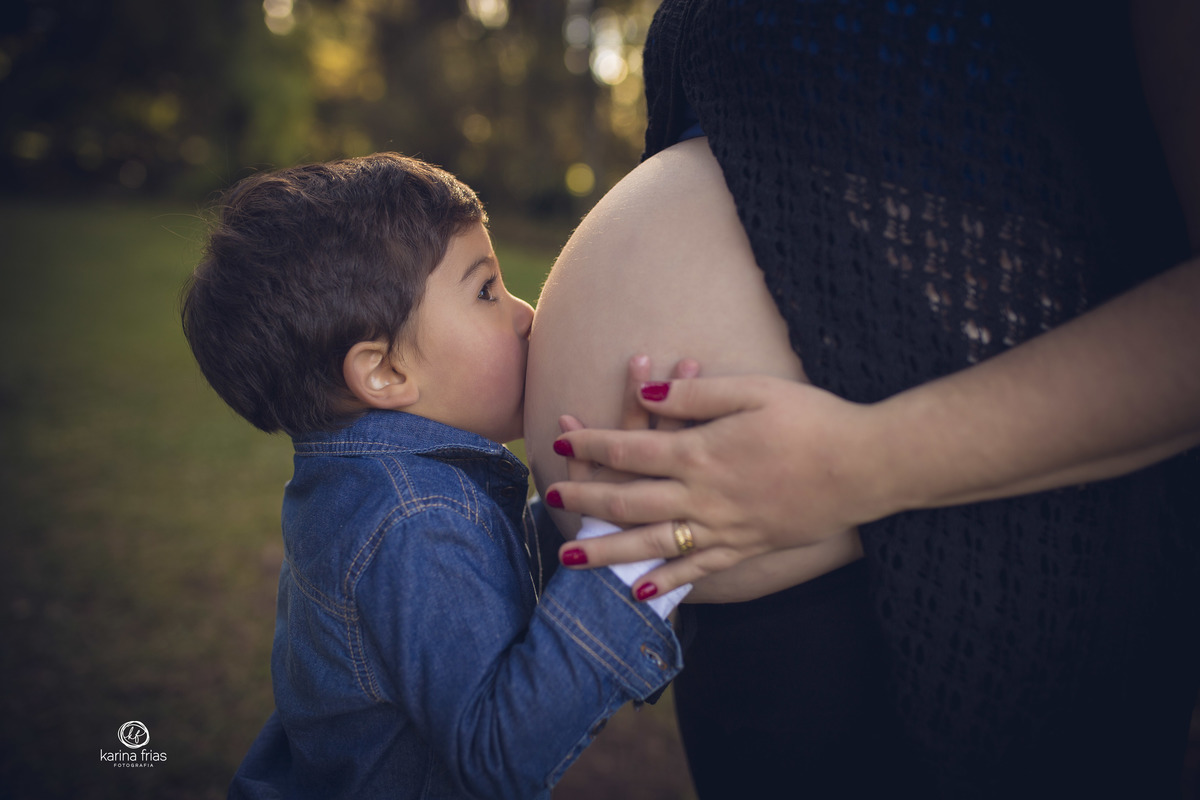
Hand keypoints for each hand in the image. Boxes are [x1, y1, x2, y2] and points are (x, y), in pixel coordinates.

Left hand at [548, 375, 883, 597]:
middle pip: (630, 500)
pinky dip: (668, 582)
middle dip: (588, 500)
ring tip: (571, 559)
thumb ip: (695, 392)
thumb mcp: (752, 390)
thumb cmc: (812, 419)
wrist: (867, 467)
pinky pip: (699, 570)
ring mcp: (725, 528)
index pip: (631, 447)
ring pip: (653, 544)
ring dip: (609, 552)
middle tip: (553, 500)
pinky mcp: (747, 548)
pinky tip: (643, 591)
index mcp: (701, 452)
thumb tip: (645, 389)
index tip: (561, 439)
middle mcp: (705, 496)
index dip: (592, 444)